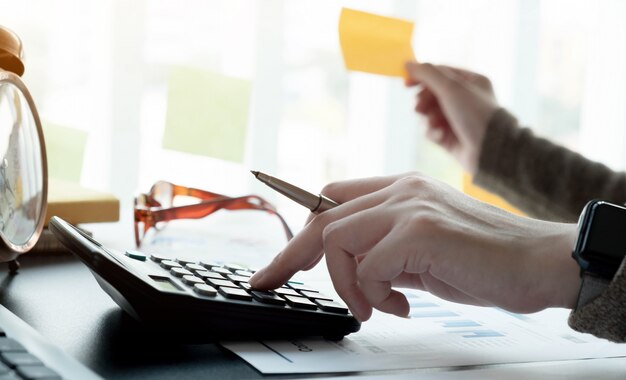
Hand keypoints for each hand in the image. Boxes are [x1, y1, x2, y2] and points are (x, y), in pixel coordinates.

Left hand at [250, 173, 580, 321]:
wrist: (540, 262)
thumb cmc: (486, 261)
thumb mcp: (423, 253)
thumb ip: (386, 251)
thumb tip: (354, 271)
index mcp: (400, 190)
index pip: (332, 198)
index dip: (302, 229)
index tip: (277, 261)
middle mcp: (401, 189)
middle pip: (322, 213)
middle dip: (292, 253)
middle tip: (273, 281)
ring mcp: (409, 205)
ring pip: (336, 238)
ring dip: (345, 283)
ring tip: (373, 307)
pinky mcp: (421, 230)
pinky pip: (368, 264)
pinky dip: (372, 292)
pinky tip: (399, 306)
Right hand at [405, 62, 498, 173]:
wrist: (489, 150)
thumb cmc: (475, 114)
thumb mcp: (451, 88)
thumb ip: (427, 74)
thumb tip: (407, 63)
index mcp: (471, 81)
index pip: (440, 72)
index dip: (421, 76)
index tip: (406, 83)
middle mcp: (465, 98)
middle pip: (431, 93)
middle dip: (424, 101)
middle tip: (419, 108)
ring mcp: (457, 118)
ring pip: (429, 112)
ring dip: (428, 117)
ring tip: (433, 123)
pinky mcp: (450, 136)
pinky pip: (431, 129)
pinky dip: (432, 132)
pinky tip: (440, 136)